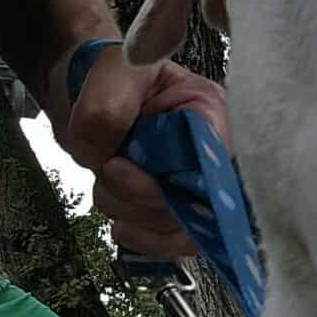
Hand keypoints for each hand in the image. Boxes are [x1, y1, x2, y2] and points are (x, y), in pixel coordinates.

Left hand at [45, 43, 230, 257]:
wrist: (101, 95)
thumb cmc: (119, 75)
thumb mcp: (114, 72)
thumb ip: (108, 108)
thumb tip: (108, 158)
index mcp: (211, 116)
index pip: (213, 170)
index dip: (168, 181)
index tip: (118, 164)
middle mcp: (214, 156)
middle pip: (194, 207)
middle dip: (137, 194)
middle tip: (108, 164)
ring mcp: (199, 186)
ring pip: (173, 226)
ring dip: (126, 208)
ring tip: (108, 173)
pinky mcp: (181, 208)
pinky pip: (171, 243)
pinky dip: (138, 236)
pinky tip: (121, 220)